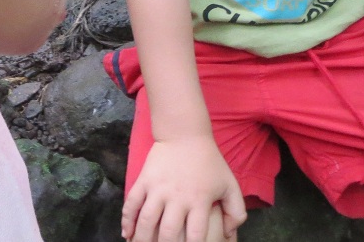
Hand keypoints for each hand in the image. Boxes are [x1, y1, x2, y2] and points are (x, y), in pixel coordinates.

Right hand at [123, 135, 246, 241]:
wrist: (185, 133)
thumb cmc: (209, 161)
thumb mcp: (230, 184)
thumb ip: (236, 211)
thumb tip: (228, 236)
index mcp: (200, 200)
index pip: (196, 235)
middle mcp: (178, 197)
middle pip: (168, 233)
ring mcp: (158, 188)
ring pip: (146, 221)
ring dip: (142, 240)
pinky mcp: (144, 180)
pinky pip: (131, 203)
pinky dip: (126, 220)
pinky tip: (126, 234)